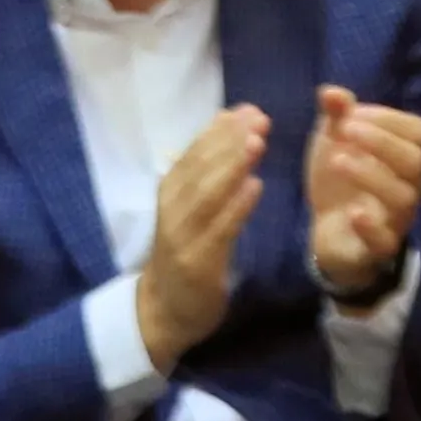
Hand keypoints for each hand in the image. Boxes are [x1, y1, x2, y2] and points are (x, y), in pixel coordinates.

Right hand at [132, 104, 267, 365]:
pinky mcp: (198, 263)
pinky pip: (220, 230)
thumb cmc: (183, 254)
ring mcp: (183, 237)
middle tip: (258, 118)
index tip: (246, 109)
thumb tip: (226, 126)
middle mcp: (173, 210)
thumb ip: (204, 173)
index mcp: (170, 192)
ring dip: (232, 166)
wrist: (162, 311)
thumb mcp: (187, 209)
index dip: (219, 131)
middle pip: (200, 169)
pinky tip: (256, 187)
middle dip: (229, 141)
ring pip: (208, 194)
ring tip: (257, 142)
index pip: (193, 154)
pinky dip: (236, 207)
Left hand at [305, 85, 420, 303]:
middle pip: (415, 161)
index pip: (417, 131)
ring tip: (337, 162)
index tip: (351, 113)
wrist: (328, 231)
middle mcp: (411, 186)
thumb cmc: (341, 180)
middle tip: (345, 130)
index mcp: (407, 156)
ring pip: (402, 198)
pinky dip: (371, 227)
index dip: (386, 119)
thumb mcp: (334, 142)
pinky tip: (352, 212)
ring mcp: (397, 218)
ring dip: (370, 175)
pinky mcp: (378, 247)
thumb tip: (329, 91)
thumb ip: (336, 116)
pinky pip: (386, 241)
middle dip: (381, 142)